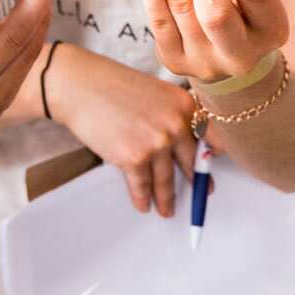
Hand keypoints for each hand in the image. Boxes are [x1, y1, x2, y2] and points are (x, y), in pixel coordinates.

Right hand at [50, 48, 198, 217]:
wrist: (81, 86)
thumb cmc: (113, 86)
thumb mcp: (157, 94)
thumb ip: (174, 116)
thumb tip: (186, 143)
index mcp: (185, 105)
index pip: (212, 137)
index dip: (214, 155)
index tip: (214, 167)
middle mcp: (176, 124)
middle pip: (192, 163)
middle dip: (197, 182)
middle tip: (202, 193)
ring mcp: (156, 143)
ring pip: (166, 180)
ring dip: (166, 198)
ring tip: (167, 209)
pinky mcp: (134, 158)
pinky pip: (142, 186)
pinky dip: (143, 199)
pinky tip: (144, 204)